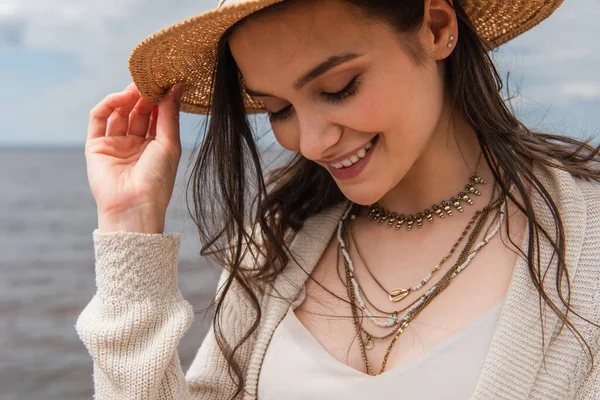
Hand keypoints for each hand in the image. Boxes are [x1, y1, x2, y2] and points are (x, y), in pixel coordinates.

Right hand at [85, 83, 183, 232]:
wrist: (135, 205)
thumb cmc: (158, 179)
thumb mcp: (169, 144)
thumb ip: (170, 115)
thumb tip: (177, 87)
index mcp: (156, 146)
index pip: (157, 116)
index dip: (160, 99)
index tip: (167, 82)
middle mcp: (135, 144)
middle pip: (138, 112)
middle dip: (144, 95)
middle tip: (151, 79)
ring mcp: (115, 144)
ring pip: (120, 113)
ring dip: (128, 98)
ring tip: (138, 86)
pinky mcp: (96, 146)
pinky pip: (99, 119)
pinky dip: (109, 104)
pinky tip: (123, 97)